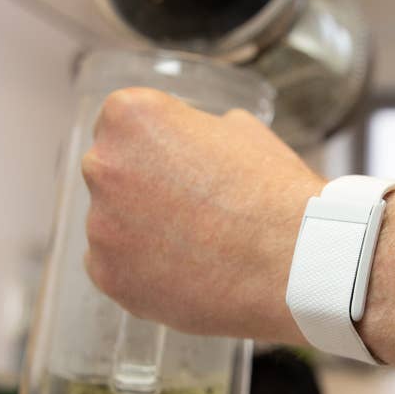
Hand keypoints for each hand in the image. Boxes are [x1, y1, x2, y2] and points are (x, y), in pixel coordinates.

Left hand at [82, 87, 321, 342]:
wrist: (294, 264)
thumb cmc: (276, 193)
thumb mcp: (243, 131)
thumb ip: (198, 131)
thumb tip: (194, 143)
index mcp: (131, 117)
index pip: (124, 123)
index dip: (161, 144)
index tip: (187, 163)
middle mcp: (102, 166)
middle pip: (112, 172)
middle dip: (144, 187)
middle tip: (193, 207)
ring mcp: (100, 226)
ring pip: (112, 223)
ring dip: (143, 231)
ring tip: (199, 246)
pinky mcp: (108, 276)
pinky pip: (115, 267)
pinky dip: (143, 271)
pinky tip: (187, 271)